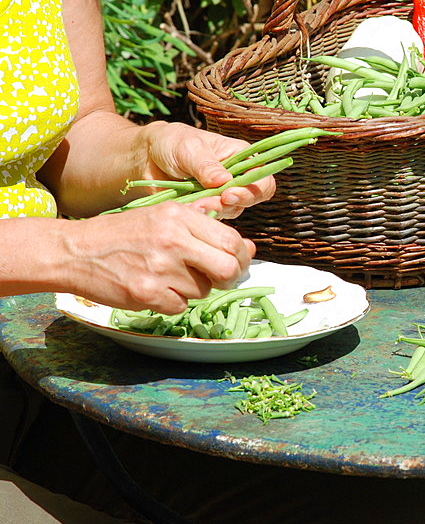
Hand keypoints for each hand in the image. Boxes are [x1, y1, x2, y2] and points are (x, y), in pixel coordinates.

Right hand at [62, 202, 255, 313]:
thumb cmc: (126, 234)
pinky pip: (180, 306)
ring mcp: (159, 268)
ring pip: (203, 290)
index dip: (240, 257)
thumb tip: (249, 248)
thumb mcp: (165, 217)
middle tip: (216, 278)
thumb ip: (207, 230)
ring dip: (193, 289)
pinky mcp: (146, 293)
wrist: (76, 251)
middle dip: (228, 278)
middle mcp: (172, 240)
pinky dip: (172, 302)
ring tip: (169, 276)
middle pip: (227, 270)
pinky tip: (155, 288)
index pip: (232, 241)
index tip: (235, 262)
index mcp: (180, 217)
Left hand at [142, 121, 276, 219]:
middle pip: (250, 198)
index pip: (262, 177)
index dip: (253, 189)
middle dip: (232, 203)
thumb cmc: (172, 143)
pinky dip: (201, 216)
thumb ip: (207, 165)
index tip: (230, 193)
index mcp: (241, 157)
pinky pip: (211, 217)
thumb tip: (225, 181)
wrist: (146, 157)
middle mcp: (237, 177)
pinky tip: (188, 209)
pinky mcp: (207, 208)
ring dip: (215, 210)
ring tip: (194, 205)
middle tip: (213, 202)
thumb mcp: (189, 148)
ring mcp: (222, 195)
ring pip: (231, 210)